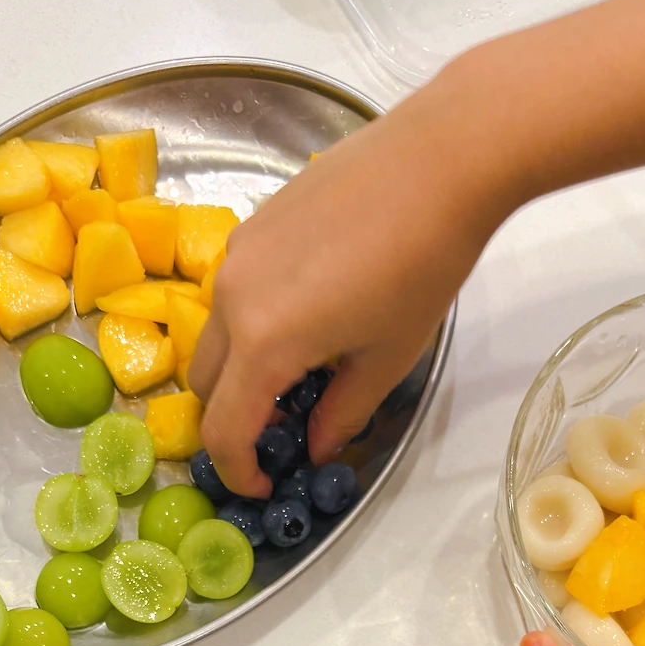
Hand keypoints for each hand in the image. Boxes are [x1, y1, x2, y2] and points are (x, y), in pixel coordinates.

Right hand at [188, 62, 510, 497]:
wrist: (438, 159)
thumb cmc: (423, 264)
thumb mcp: (388, 358)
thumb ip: (342, 413)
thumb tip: (315, 444)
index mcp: (263, 341)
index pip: (224, 429)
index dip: (237, 471)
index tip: (263, 486)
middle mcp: (231, 297)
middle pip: (205, 383)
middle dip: (233, 421)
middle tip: (282, 434)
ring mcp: (236, 254)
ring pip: (214, 334)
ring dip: (241, 369)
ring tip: (299, 375)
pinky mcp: (252, 223)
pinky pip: (233, 293)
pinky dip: (251, 324)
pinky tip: (308, 317)